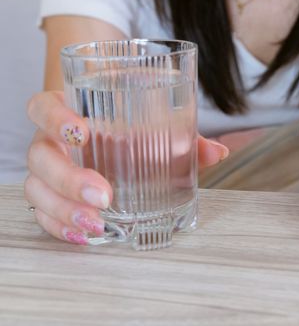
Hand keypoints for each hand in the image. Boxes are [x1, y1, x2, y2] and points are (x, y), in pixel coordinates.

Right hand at [24, 91, 228, 244]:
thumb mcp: (153, 118)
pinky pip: (44, 213)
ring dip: (64, 210)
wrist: (109, 123)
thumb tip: (218, 152)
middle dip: (68, 179)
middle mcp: (51, 139)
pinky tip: (85, 235)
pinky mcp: (52, 195)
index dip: (55, 119)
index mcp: (68, 109)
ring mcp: (48, 169)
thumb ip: (183, 133)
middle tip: (104, 196)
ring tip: (97, 224)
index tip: (81, 132)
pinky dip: (61, 226)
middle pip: (39, 157)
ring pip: (37, 189)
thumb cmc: (128, 119)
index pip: (43, 107)